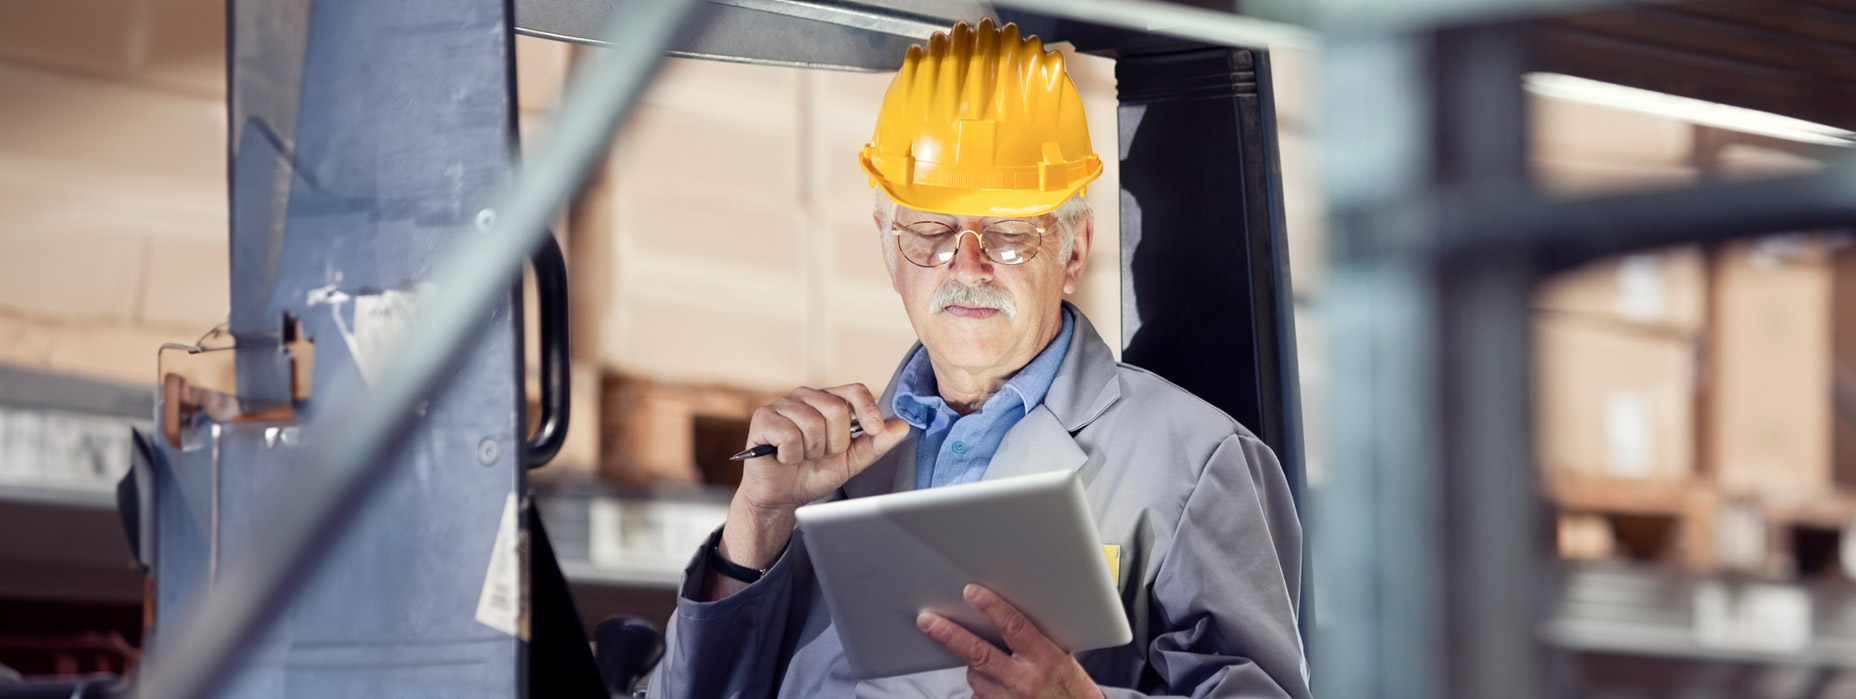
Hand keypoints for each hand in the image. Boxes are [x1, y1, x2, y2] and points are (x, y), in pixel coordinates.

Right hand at [721, 384, 909, 568]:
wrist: (781, 496)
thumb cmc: (814, 473)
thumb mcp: (851, 461)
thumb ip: (875, 443)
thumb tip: (902, 426)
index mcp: (829, 401)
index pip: (854, 390)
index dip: (867, 408)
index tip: (875, 429)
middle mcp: (806, 396)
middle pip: (836, 410)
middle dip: (835, 443)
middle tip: (821, 455)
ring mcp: (782, 404)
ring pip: (812, 423)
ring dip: (811, 451)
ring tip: (802, 457)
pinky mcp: (763, 418)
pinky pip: (789, 434)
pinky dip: (791, 454)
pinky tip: (784, 457)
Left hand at [917, 584, 1104, 698]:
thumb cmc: (1070, 688)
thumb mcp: (1062, 656)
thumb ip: (1035, 637)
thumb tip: (1004, 612)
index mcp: (1045, 659)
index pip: (1014, 627)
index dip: (991, 608)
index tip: (971, 592)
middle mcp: (1024, 681)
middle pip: (980, 654)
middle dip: (950, 635)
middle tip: (927, 621)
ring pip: (975, 675)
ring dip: (976, 666)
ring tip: (997, 665)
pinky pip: (978, 695)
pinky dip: (983, 687)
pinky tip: (1000, 688)